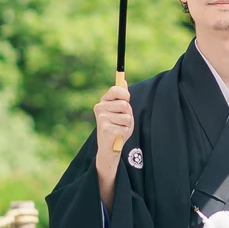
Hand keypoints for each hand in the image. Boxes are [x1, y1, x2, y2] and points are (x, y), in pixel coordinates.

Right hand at [93, 85, 132, 205]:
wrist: (110, 148)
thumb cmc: (117, 127)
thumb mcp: (121, 111)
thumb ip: (122, 97)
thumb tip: (123, 80)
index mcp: (103, 102)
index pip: (116, 90)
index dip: (125, 95)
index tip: (126, 100)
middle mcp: (100, 108)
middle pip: (125, 105)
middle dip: (128, 114)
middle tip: (121, 121)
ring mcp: (101, 118)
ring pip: (126, 117)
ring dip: (127, 124)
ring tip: (119, 128)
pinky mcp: (105, 129)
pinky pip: (125, 127)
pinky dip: (125, 132)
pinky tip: (117, 135)